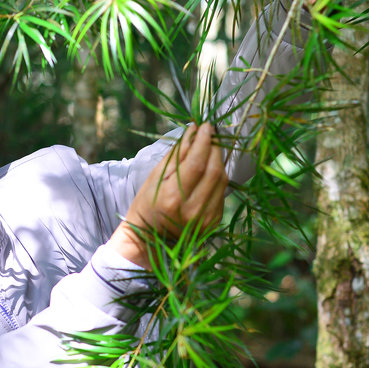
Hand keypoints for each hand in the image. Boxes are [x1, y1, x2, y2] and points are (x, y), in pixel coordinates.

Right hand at [109, 123, 228, 268]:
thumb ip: (177, 155)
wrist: (149, 241)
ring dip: (218, 161)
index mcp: (172, 198)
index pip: (197, 163)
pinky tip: (208, 171)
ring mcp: (206, 219)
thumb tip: (194, 131)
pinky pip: (221, 193)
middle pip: (214, 171)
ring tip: (210, 149)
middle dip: (215, 148)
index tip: (207, 126)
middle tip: (210, 134)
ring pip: (222, 181)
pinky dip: (217, 178)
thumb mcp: (155, 177)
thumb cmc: (146, 205)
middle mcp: (193, 210)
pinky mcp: (214, 222)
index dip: (205, 142)